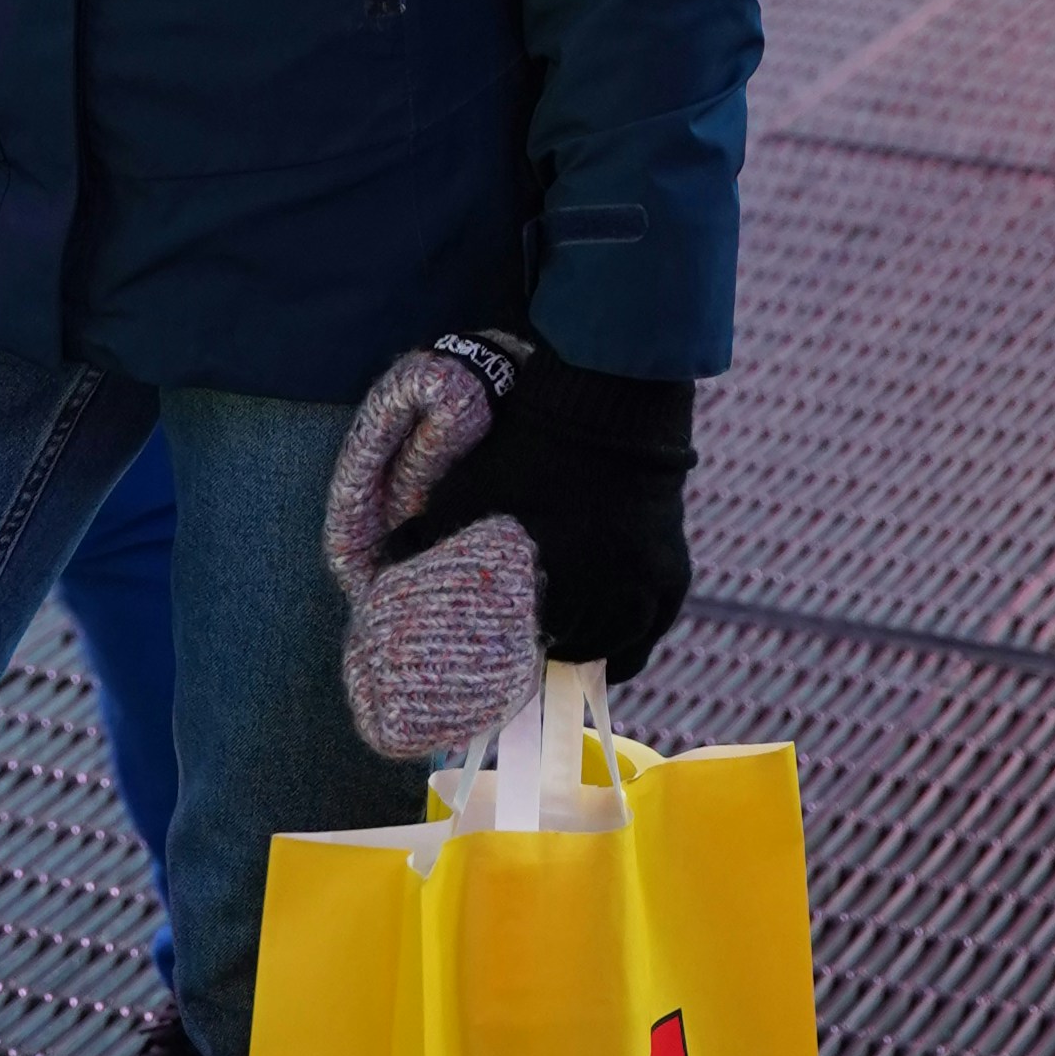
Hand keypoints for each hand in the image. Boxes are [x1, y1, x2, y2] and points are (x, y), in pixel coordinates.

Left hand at [391, 345, 696, 675]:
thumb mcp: (466, 489)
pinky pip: (649, 635)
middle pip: (571, 650)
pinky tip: (600, 646)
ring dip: (584, 647)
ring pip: (613, 648)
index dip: (507, 651)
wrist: (604, 404)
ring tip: (556, 637)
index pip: (528, 647)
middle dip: (545, 646)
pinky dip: (625, 644)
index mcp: (558, 581)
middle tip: (521, 638)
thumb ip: (423, 535)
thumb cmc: (527, 447)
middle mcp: (611, 594)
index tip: (492, 647)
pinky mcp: (674, 578)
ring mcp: (648, 589)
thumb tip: (380, 570)